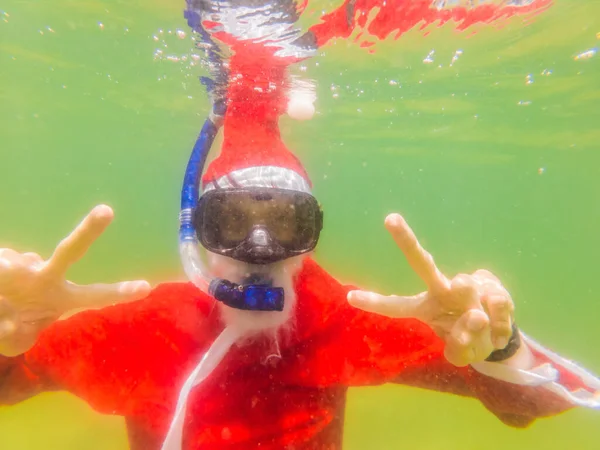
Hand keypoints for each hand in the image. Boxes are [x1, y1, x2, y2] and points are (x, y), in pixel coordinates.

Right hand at [0, 205, 150, 356]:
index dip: (119, 292)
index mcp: (61, 298)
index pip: (94, 296)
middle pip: (70, 250)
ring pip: (15, 265)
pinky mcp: (0, 262)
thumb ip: (17, 336)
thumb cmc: (11, 323)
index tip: (146, 287)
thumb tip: (12, 322)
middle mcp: (46, 277)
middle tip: (107, 211)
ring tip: (2, 300)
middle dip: (88, 231)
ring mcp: (22, 266)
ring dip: (6, 277)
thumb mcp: (17, 339)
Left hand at [348, 213, 514, 366]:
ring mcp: (467, 285)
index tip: (349, 297)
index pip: (397, 306)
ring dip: (476, 316)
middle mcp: (441, 290)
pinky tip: (499, 329)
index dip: (375, 302)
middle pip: (421, 263)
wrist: (501, 334)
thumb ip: (462, 346)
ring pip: (466, 286)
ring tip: (483, 329)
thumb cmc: (469, 340)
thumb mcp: (462, 352)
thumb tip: (477, 317)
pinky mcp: (491, 284)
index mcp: (425, 307)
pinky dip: (501, 326)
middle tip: (389, 218)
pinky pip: (497, 306)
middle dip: (406, 241)